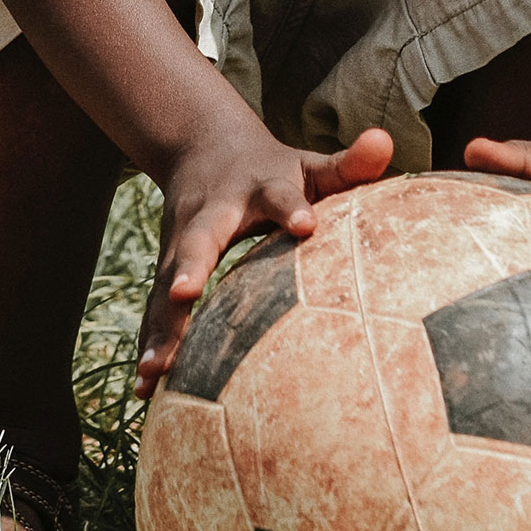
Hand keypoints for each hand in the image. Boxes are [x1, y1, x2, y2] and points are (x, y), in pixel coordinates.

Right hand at [136, 122, 393, 396]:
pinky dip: (151, 345)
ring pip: (166, 285)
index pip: (278, 196)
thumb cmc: (275, 170)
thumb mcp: (310, 165)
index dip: (292, 209)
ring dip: (161, 326)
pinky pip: (156, 311)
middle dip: (190, 266)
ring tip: (153, 370)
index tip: (307, 226)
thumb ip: (350, 163)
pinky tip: (145, 390)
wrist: (202, 147)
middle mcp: (211, 214)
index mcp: (258, 188)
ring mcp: (181, 243)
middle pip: (199, 240)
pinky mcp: (167, 271)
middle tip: (184, 293)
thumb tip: (385, 140)